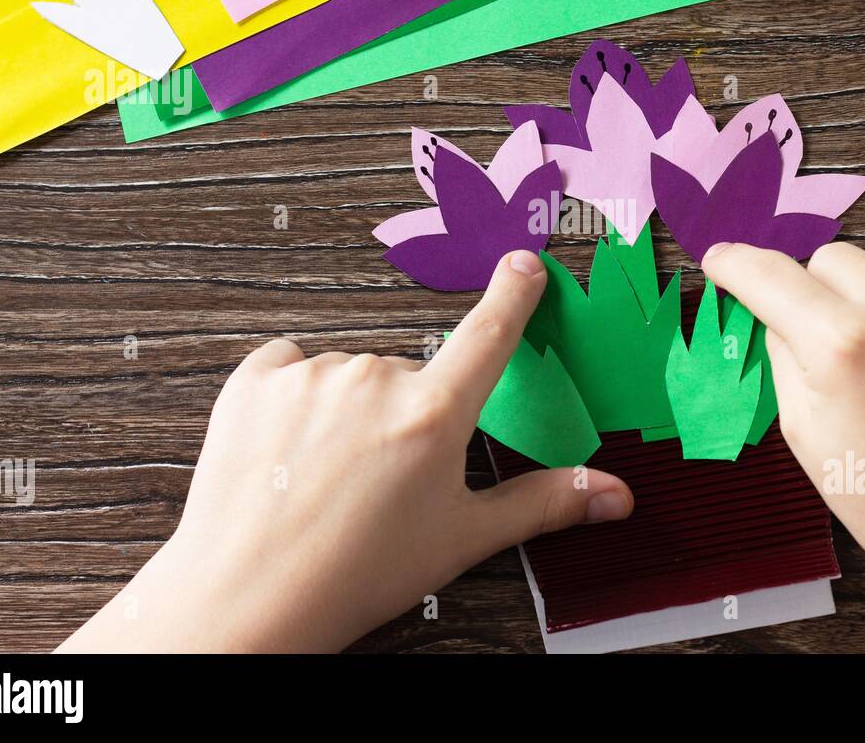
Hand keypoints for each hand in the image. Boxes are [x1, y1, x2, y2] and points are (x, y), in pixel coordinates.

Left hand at [58, 251, 633, 652]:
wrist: (248, 599)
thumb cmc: (358, 574)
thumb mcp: (462, 538)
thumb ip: (544, 503)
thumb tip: (616, 493)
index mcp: (434, 414)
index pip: (489, 333)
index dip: (512, 294)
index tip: (523, 264)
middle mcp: (376, 378)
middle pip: (409, 377)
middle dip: (405, 417)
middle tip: (382, 480)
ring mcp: (312, 373)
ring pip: (350, 375)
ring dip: (347, 410)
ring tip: (327, 477)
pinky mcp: (256, 379)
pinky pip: (291, 365)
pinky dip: (294, 398)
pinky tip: (289, 450)